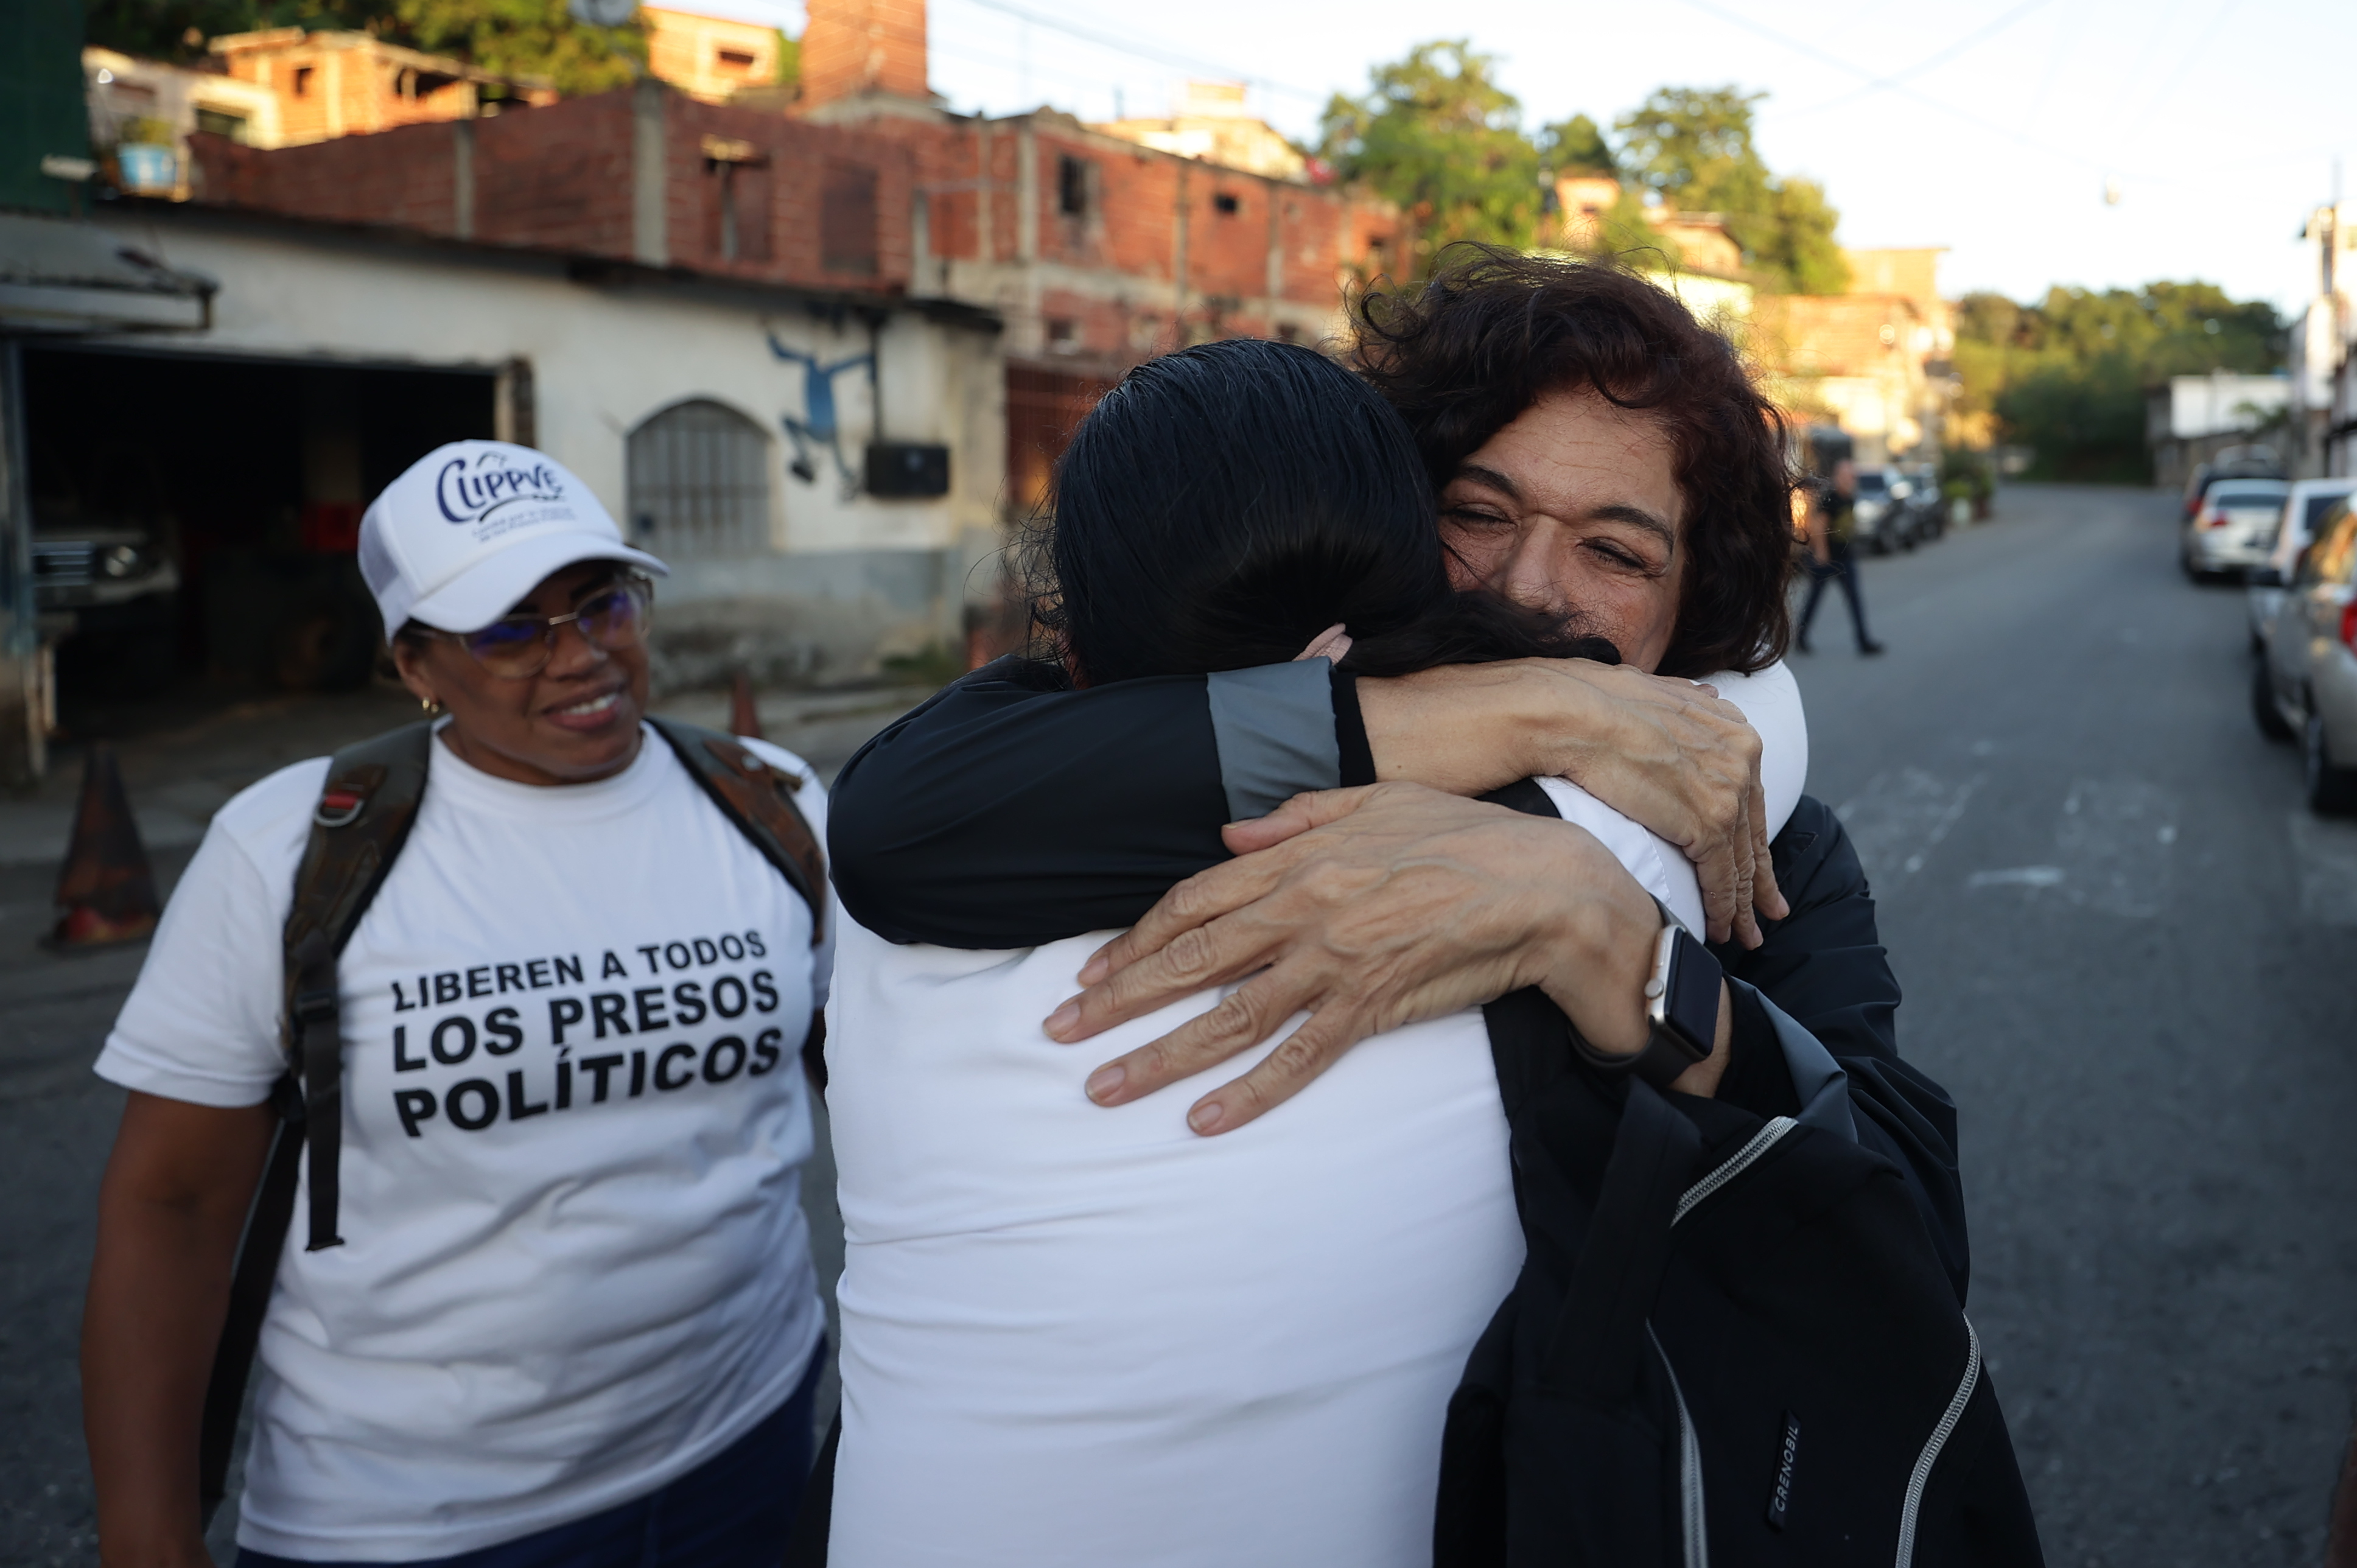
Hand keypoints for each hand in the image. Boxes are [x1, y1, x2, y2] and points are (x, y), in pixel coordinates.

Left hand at [1044, 782, 1682, 1133]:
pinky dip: (1251, 1093)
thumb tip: (1227, 839)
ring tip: (1105, 1088)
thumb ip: (1296, 817)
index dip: (1136, 940)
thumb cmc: (1462, 837)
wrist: (1543, 885)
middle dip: (1118, 1001)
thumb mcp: (1375, 801)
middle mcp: (1303, 910)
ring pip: (1229, 1016)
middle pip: (1191, 959)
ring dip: (1161, 1056)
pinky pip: (1299, 1059)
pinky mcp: (1371, 1006)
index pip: (1194, 902)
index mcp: (1298, 857)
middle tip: (1059, 1035)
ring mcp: (1334, 962)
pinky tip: (1206, 1120)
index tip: (1091, 974)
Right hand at [1524, 662, 1786, 948]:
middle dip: (1760, 879)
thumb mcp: (1657, 690)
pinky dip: (1722, 908)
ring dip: (1742, 905)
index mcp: (1733, 731)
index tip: (1756, 866)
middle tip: (1768, 912)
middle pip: (1754, 834)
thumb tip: (1709, 698)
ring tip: (1743, 934)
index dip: (1752, 837)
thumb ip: (1688, 701)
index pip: (1750, 799)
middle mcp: (1742, 761)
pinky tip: (1719, 929)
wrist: (1573, 714)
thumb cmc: (1597, 702)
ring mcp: (1728, 794)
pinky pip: (1721, 877)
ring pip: (1741, 862)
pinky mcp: (1707, 825)